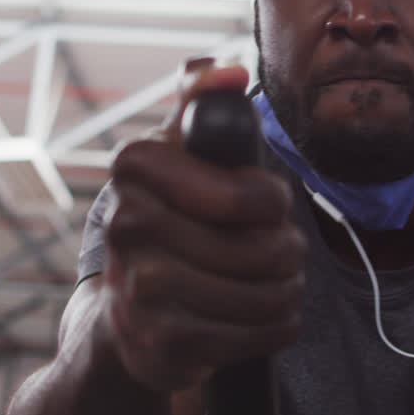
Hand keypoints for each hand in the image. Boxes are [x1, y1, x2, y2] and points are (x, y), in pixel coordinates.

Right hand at [99, 58, 306, 392]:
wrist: (127, 316)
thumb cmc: (172, 221)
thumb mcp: (180, 152)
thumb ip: (202, 101)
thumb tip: (231, 71)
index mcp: (136, 166)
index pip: (253, 193)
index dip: (272, 204)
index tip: (261, 207)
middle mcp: (128, 224)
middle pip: (269, 249)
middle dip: (286, 253)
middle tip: (274, 253)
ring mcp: (142, 289)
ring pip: (271, 293)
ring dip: (285, 291)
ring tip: (270, 284)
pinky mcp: (162, 343)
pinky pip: (261, 333)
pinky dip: (276, 327)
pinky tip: (258, 318)